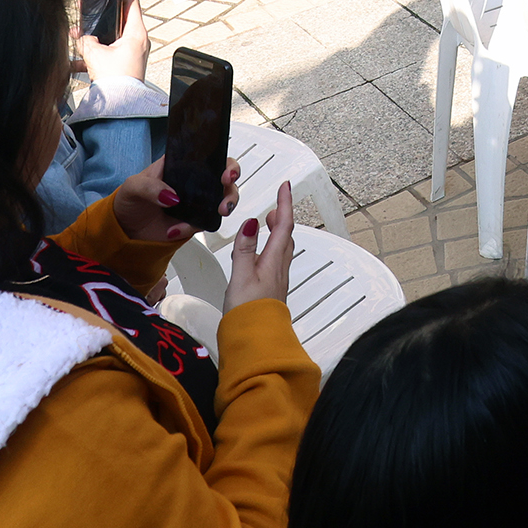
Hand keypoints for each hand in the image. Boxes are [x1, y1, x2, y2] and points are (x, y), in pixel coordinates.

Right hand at [78, 0, 151, 87]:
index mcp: (136, 33)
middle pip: (119, 21)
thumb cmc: (116, 81)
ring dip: (93, 40)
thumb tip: (81, 37)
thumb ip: (85, 41)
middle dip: (101, 19)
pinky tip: (76, 62)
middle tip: (89, 14)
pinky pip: (108, 55)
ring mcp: (132, 54)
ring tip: (77, 39)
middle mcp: (138, 42)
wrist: (119, 107)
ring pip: (111, 40)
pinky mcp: (124, 66)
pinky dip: (94, 56)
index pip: (132, 3)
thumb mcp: (95, 54)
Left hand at [111, 152, 236, 246]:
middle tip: (225, 195)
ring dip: (225, 206)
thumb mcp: (133, 186)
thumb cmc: (129, 200)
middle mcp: (194, 182)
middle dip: (231, 187)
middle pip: (225, 179)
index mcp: (181, 165)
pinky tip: (175, 230)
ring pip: (222, 201)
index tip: (226, 172)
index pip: (210, 157)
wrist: (125, 230)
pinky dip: (193, 227)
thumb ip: (150, 187)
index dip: (224, 162)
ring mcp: (196, 202)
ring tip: (217, 213)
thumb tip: (171, 196)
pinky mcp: (194, 221)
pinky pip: (204, 223)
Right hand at [226, 183, 296, 309]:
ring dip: (279, 233)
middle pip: (286, 236)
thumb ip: (244, 249)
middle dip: (282, 217)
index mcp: (273, 261)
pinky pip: (277, 261)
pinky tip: (262, 254)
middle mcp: (279, 268)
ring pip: (283, 249)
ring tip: (269, 224)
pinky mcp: (272, 290)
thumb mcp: (241, 276)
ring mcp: (277, 280)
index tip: (285, 186)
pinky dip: (273, 248)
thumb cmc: (248, 311)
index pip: (283, 226)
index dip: (285, 204)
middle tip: (275, 206)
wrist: (255, 341)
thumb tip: (250, 223)